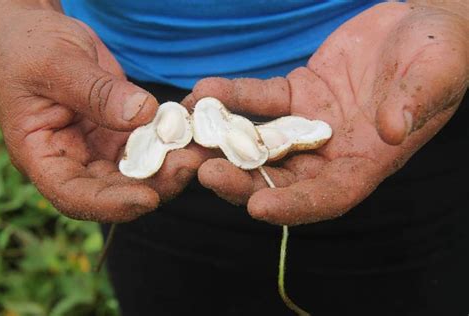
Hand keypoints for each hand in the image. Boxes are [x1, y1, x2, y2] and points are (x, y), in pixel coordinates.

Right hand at [0, 3, 210, 221]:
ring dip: (171, 164)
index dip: (110, 204)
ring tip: (200, 147)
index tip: (148, 198)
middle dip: (155, 183)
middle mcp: (74, 160)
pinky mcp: (122, 131)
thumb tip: (141, 114)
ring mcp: (100, 147)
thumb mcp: (55, 64)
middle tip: (190, 164)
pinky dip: (172, 138)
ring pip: (140, 170)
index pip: (73, 195)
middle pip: (116, 189)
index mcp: (42, 156)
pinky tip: (194, 127)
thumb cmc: (29, 47)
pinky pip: (151, 142)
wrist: (41, 34)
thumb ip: (94, 92)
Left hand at [184, 3, 467, 224]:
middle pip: (283, 178)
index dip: (295, 206)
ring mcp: (309, 123)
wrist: (420, 23)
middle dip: (244, 180)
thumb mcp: (434, 77)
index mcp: (367, 161)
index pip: (329, 196)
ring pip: (262, 142)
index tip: (258, 208)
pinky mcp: (297, 93)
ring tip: (191, 135)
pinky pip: (260, 98)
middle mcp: (332, 151)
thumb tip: (392, 131)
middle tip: (205, 174)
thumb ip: (412, 105)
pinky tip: (206, 90)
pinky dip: (234, 97)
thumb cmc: (439, 54)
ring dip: (225, 141)